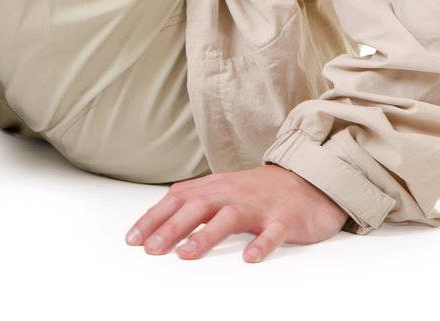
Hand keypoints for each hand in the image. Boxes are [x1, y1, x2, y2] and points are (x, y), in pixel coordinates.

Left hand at [125, 165, 347, 262]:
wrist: (306, 182)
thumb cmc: (256, 192)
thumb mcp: (220, 191)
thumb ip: (191, 202)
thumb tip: (155, 221)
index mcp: (213, 188)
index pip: (176, 201)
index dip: (154, 219)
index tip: (133, 240)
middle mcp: (232, 194)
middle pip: (197, 208)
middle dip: (171, 228)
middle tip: (152, 249)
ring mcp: (258, 206)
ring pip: (230, 218)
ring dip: (207, 236)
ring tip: (187, 255)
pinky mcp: (284, 219)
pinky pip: (273, 233)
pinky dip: (262, 244)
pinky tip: (250, 258)